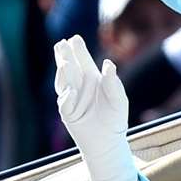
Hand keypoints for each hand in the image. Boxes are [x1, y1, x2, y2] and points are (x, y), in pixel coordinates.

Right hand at [53, 34, 138, 180]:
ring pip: (63, 82)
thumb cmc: (115, 119)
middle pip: (69, 67)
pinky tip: (71, 91)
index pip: (83, 61)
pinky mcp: (67, 113)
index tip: (74, 39)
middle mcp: (80, 86)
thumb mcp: (119, 101)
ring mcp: (71, 98)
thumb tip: (108, 64)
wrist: (108, 142)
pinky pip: (65, 103)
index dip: (78, 50)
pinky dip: (67, 97)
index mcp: (93, 79)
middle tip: (61, 44)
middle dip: (64, 56)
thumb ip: (113, 83)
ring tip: (66, 63)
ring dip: (64, 73)